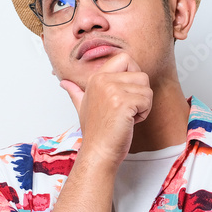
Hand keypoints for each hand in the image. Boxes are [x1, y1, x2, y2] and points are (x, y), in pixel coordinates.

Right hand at [59, 52, 151, 167]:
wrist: (98, 152)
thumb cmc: (95, 132)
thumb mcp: (82, 107)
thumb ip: (75, 92)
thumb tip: (64, 83)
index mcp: (96, 78)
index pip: (125, 58)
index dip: (133, 74)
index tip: (127, 93)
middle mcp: (102, 80)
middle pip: (141, 74)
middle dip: (141, 94)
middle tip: (126, 109)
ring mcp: (112, 91)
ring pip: (147, 88)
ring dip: (143, 106)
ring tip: (126, 117)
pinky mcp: (123, 103)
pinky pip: (147, 101)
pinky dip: (144, 114)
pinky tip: (129, 123)